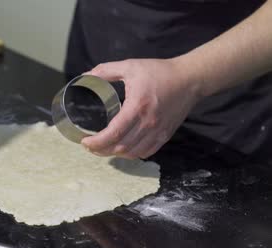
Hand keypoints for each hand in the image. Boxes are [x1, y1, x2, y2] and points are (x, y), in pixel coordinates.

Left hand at [81, 58, 200, 158]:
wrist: (190, 79)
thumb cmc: (160, 72)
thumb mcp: (130, 66)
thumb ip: (105, 70)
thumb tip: (85, 75)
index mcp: (137, 107)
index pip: (113, 133)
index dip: (96, 142)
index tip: (84, 141)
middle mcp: (148, 123)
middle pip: (120, 147)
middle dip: (101, 150)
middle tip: (89, 145)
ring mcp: (158, 131)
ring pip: (132, 153)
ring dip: (114, 153)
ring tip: (103, 148)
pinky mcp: (165, 135)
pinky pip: (145, 152)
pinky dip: (131, 154)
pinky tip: (122, 148)